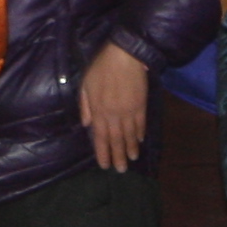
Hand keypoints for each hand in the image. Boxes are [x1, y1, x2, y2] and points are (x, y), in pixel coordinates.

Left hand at [79, 44, 150, 172]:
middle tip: (120, 170)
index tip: (104, 165)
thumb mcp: (86, 84)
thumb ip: (85, 105)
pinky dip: (140, 133)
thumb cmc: (101, 67)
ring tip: (131, 160)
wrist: (125, 56)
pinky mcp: (141, 105)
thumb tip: (86, 124)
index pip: (100, 137)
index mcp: (98, 111)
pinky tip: (140, 141)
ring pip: (129, 135)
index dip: (102, 152)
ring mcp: (129, 111)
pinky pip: (140, 123)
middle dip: (117, 156)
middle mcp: (114, 115)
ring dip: (130, 149)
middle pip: (116, 140)